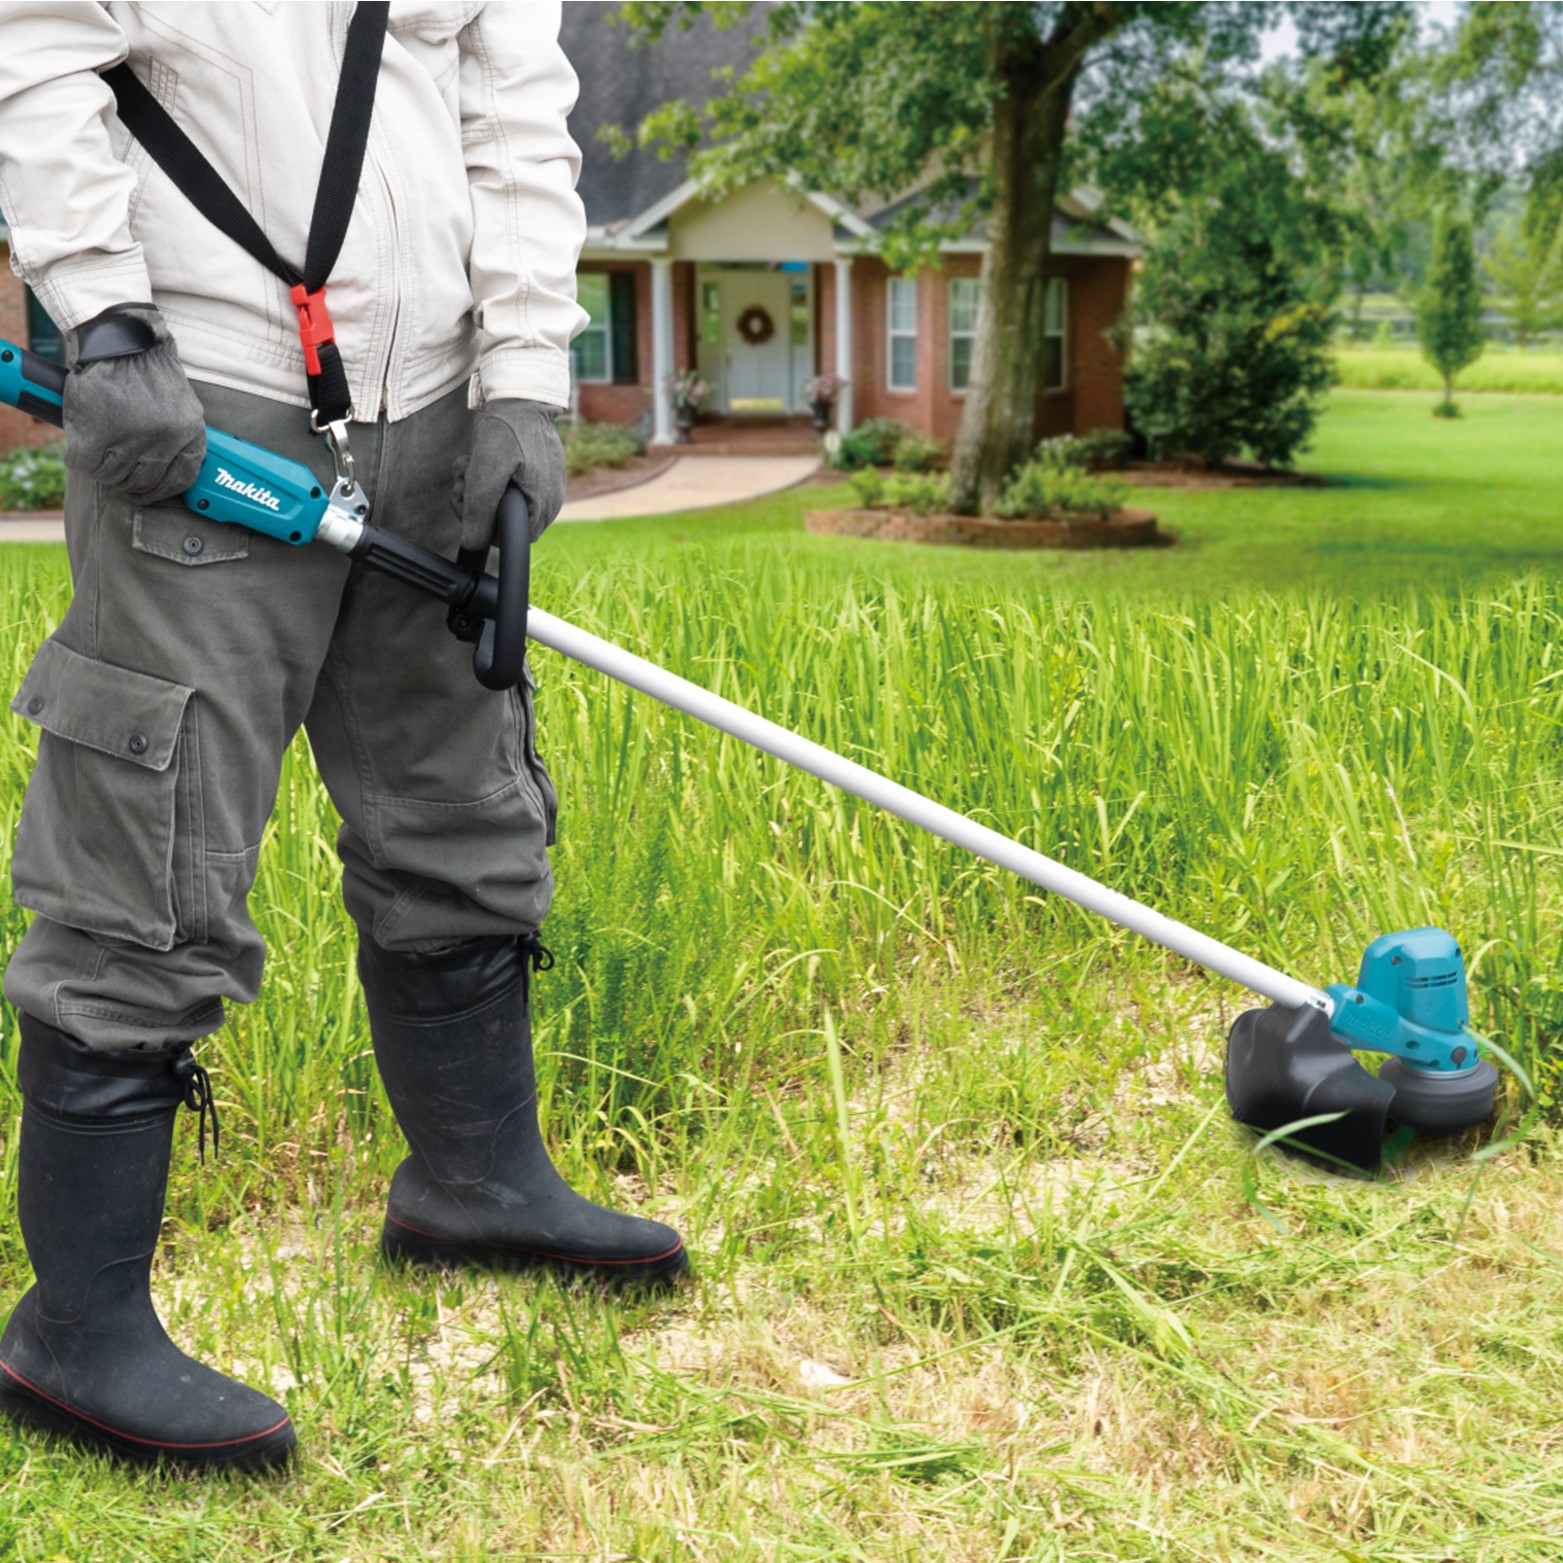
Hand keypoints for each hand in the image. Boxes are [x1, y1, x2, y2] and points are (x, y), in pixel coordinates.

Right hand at [62, 303, 206, 504]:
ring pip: (114, 477)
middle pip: (145, 482)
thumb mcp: (181, 402)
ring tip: (100, 456)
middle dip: (130, 484)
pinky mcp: (96, 433)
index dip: (163, 489)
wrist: (120, 336)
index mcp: (188, 431)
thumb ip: (180, 434)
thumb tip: (170, 470)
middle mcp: (164, 439)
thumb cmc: (147, 367)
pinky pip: (86, 464)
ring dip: (104, 471)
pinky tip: (83, 449)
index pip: (181, 478)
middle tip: (118, 476)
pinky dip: (81, 460)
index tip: (150, 491)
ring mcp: (130, 438)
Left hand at [451, 399, 566, 550]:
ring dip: (479, 488)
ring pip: (504, 504)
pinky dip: (491, 476)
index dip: (483, 526)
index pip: (509, 539)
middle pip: (505, 523)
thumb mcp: (486, 472)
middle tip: (463, 479)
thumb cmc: (507, 430)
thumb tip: (473, 544)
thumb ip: (480, 511)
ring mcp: (546, 488)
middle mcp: (550, 502)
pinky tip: (481, 460)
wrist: (521, 396)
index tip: (468, 501)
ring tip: (469, 465)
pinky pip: (511, 487)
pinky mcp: (539, 474)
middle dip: (477, 504)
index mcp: (542, 507)